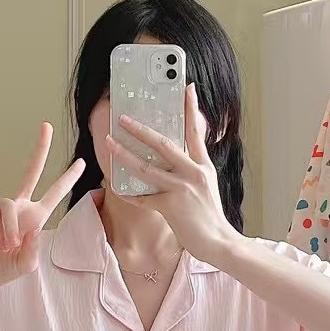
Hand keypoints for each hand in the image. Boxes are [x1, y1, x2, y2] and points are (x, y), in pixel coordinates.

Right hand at [0, 123, 84, 290]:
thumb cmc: (0, 269)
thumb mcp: (26, 264)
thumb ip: (35, 248)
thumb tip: (33, 227)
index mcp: (33, 218)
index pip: (53, 194)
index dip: (67, 180)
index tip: (81, 163)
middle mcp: (17, 208)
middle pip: (31, 172)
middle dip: (40, 150)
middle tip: (46, 126)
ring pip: (10, 206)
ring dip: (10, 231)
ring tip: (6, 247)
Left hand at [105, 84, 238, 263]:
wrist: (219, 242)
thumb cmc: (211, 218)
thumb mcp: (207, 187)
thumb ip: (192, 171)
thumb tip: (174, 161)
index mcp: (203, 166)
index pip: (195, 132)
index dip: (190, 108)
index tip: (186, 87)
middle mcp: (193, 173)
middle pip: (162, 144)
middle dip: (140, 130)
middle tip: (124, 118)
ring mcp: (181, 189)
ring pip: (146, 168)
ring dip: (124, 155)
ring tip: (109, 144)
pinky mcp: (170, 206)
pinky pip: (143, 198)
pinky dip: (129, 194)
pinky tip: (115, 187)